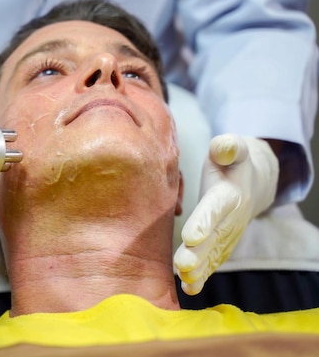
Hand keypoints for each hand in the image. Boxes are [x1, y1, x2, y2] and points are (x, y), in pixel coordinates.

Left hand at [174, 135, 278, 294]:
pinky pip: (214, 261)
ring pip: (213, 254)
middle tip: (183, 266)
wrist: (254, 182)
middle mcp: (231, 218)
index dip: (204, 223)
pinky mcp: (222, 244)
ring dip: (200, 269)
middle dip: (199, 253)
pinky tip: (189, 288)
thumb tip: (223, 146)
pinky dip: (203, 276)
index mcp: (230, 193)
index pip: (216, 208)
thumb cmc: (232, 163)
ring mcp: (229, 234)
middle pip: (214, 237)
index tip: (191, 237)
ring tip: (184, 279)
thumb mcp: (233, 149)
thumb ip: (229, 146)